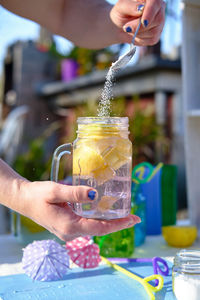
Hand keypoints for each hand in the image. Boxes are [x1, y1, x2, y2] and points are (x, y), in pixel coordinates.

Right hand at [21, 181, 140, 240]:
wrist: (24, 200)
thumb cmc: (38, 195)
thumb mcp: (55, 191)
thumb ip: (74, 193)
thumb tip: (94, 194)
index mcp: (69, 226)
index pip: (100, 228)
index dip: (118, 224)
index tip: (133, 219)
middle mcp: (70, 233)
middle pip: (100, 230)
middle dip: (117, 224)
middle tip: (133, 216)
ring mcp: (69, 232)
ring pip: (94, 228)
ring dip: (109, 222)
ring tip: (124, 214)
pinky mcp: (67, 227)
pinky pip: (87, 225)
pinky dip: (99, 220)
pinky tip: (105, 212)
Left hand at [110, 0, 165, 45]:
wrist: (120, 26)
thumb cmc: (121, 13)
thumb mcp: (121, 7)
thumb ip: (130, 6)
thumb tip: (140, 9)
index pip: (155, 4)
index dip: (150, 13)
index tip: (144, 22)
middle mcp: (159, 9)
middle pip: (157, 20)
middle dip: (140, 27)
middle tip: (126, 28)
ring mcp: (160, 23)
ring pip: (154, 32)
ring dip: (138, 33)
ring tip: (130, 29)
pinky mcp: (156, 35)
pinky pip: (151, 40)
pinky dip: (140, 39)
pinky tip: (135, 34)